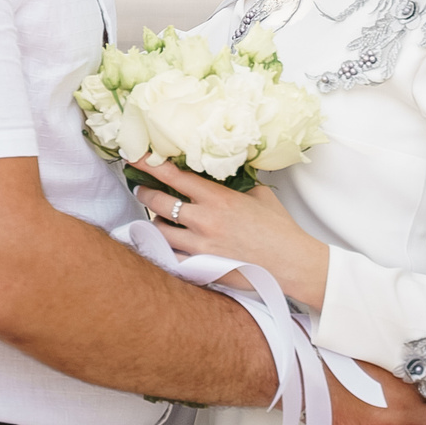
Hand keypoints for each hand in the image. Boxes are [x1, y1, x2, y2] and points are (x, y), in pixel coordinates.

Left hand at [132, 156, 330, 307]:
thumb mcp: (259, 194)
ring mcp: (200, 246)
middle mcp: (204, 220)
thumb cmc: (279, 228)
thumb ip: (236, 184)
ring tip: (154, 216)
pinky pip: (170, 256)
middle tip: (140, 189)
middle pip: (159, 202)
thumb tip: (222, 174)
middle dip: (144, 193)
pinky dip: (163, 248)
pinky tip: (164, 244)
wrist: (291, 262)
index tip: (135, 157)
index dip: (151, 165)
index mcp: (218, 198)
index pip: (175, 176)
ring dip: (153, 221)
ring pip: (159, 230)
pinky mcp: (201, 267)